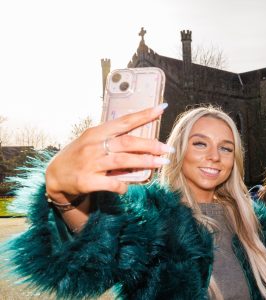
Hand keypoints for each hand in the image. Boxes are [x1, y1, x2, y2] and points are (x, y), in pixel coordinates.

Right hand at [45, 104, 171, 202]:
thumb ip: (113, 139)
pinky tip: (128, 186)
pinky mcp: (87, 181)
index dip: (144, 115)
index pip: (124, 121)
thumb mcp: (92, 141)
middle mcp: (94, 145)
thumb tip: (141, 140)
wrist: (54, 176)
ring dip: (145, 162)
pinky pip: (112, 183)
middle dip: (151, 145)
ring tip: (161, 163)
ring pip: (123, 161)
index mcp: (97, 132)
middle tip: (168, 149)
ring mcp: (90, 163)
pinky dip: (123, 185)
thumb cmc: (79, 156)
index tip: (161, 108)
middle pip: (128, 142)